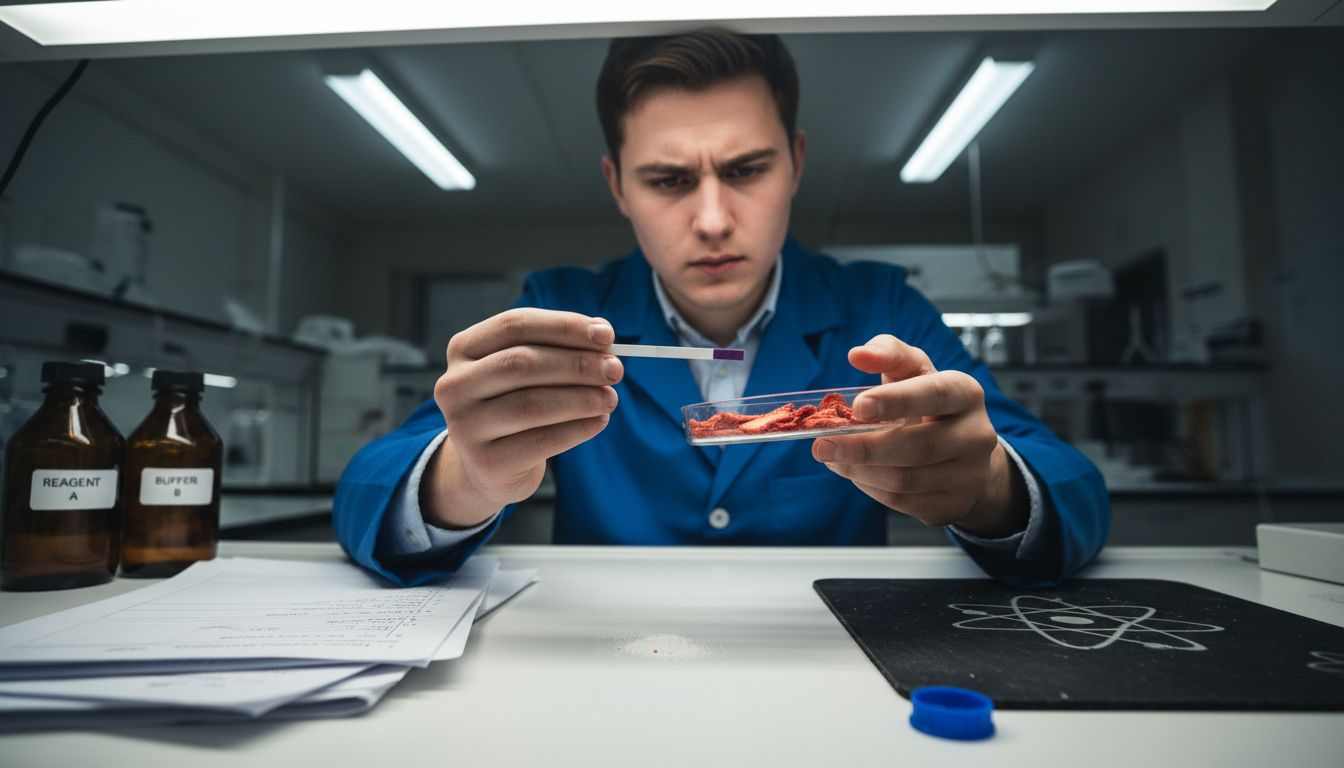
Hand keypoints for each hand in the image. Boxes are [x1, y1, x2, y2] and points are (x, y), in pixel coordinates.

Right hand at [423, 308, 622, 527]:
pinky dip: (577, 429)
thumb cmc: (513, 405)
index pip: (515, 325)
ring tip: (610, 398)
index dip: (564, 327)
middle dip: (577, 364)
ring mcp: (465, 426)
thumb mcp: (525, 372)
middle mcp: (455, 385)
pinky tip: (598, 421)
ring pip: (531, 404)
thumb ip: (557, 348)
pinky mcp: (487, 462)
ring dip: (581, 399)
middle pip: (522, 363)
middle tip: (615, 369)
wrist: (488, 465)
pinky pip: (541, 441)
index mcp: (464, 349)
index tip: (606, 335)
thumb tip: (602, 334)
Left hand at [811, 334, 1026, 537]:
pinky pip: (903, 502)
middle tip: (822, 445)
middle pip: (917, 447)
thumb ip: (888, 353)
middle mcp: (976, 435)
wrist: (964, 454)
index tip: (858, 406)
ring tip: (834, 457)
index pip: (934, 394)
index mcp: (965, 393)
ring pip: (905, 480)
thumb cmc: (929, 404)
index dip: (897, 400)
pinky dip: (872, 488)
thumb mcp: (914, 371)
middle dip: (862, 448)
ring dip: (859, 471)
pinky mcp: (953, 505)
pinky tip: (858, 473)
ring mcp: (969, 475)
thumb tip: (858, 354)